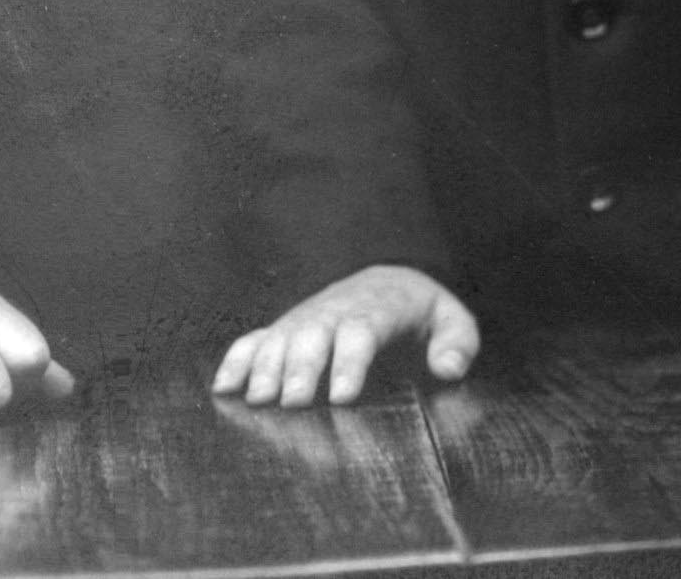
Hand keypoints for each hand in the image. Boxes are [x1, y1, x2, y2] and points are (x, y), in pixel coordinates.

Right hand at [213, 264, 478, 408]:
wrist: (385, 277)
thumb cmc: (421, 312)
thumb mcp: (452, 320)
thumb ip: (457, 342)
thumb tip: (446, 368)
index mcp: (376, 310)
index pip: (361, 333)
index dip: (351, 363)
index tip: (344, 395)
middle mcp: (333, 313)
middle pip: (313, 337)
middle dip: (302, 369)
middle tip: (294, 402)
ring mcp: (304, 320)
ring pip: (280, 339)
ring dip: (266, 367)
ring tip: (259, 399)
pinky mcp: (284, 329)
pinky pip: (254, 340)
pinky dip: (236, 361)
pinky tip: (223, 388)